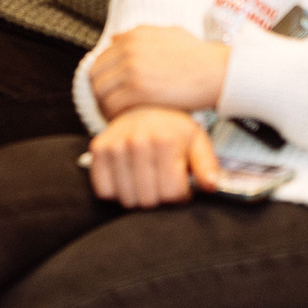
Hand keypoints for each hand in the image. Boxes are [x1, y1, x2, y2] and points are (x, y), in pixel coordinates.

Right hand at [87, 107, 218, 208]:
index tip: (180, 182)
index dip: (180, 195)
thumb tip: (211, 186)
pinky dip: (116, 192)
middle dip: (159, 197)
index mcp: (165, 140)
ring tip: (145, 179)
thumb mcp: (196, 142)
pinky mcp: (97, 150)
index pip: (173, 194)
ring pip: (127, 199)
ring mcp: (114, 145)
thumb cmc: (171, 130)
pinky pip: (104, 191)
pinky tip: (127, 178)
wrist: (142, 107)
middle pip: (149, 200)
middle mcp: (137, 141)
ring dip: (138, 196)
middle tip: (162, 181)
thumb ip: (207, 165)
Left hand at [88, 25, 230, 117]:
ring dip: (106, 107)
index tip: (110, 94)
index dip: (103, 80)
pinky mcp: (140, 89)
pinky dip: (115, 116)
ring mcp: (132, 69)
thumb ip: (140, 34)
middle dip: (100, 94)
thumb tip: (115, 38)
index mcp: (133, 36)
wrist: (218, 71)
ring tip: (118, 118)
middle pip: (96, 76)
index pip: (100, 60)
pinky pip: (113, 106)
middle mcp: (128, 50)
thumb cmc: (199, 56)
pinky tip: (127, 122)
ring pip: (101, 92)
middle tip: (111, 109)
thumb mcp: (169, 33)